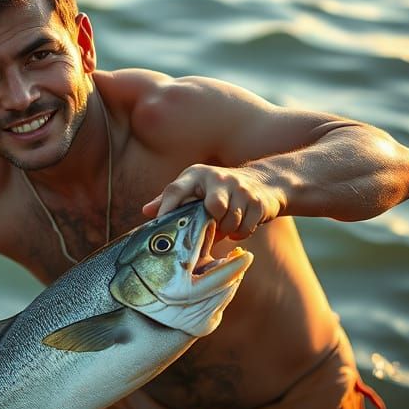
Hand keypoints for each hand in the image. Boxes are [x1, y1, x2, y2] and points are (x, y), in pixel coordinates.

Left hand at [142, 165, 282, 240]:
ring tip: (224, 226)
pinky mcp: (258, 201)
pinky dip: (240, 233)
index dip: (166, 207)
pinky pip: (244, 228)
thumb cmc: (217, 190)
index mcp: (196, 175)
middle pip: (213, 207)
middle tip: (211, 227)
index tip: (160, 224)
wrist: (262, 183)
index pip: (176, 189)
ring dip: (226, 230)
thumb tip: (146, 211)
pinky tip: (238, 226)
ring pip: (230, 221)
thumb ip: (171, 200)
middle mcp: (218, 177)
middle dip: (212, 223)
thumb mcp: (193, 189)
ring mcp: (241, 188)